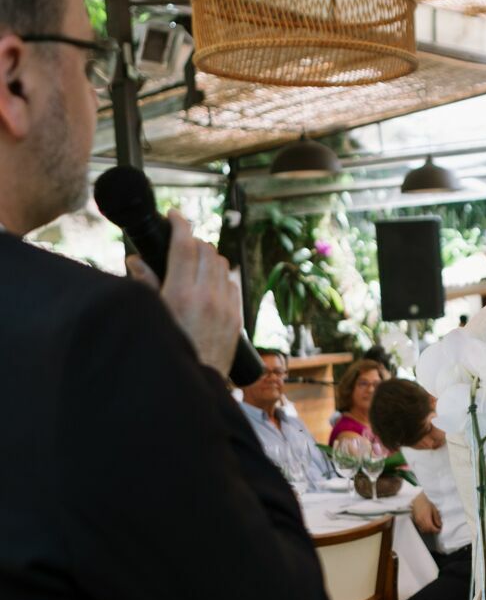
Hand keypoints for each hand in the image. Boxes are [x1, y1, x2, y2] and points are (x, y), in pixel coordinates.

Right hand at [127, 212, 239, 378]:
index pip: (184, 244)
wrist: (195, 383)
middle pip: (206, 249)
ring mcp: (225, 307)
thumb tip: (136, 259)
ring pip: (222, 264)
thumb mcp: (153, 316)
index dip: (180, 223)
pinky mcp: (236, 317)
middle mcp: (207, 296)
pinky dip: (220, 276)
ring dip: (208, 257)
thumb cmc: (168, 350)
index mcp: (181, 293)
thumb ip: (146, 284)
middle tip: (180, 244)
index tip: (174, 216)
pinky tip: (208, 284)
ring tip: (193, 263)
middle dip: (193, 241)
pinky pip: (231, 283)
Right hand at [412, 492, 441, 534]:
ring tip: (433, 528)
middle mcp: (421, 521)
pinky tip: (428, 526)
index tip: (439, 529)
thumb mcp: (434, 509)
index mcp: (426, 518)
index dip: (436, 530)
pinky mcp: (415, 521)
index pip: (431, 528)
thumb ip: (437, 518)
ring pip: (423, 530)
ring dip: (428, 531)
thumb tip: (439, 525)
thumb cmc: (426, 503)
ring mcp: (417, 521)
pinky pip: (420, 528)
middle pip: (427, 531)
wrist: (417, 500)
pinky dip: (424, 529)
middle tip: (437, 529)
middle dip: (432, 531)